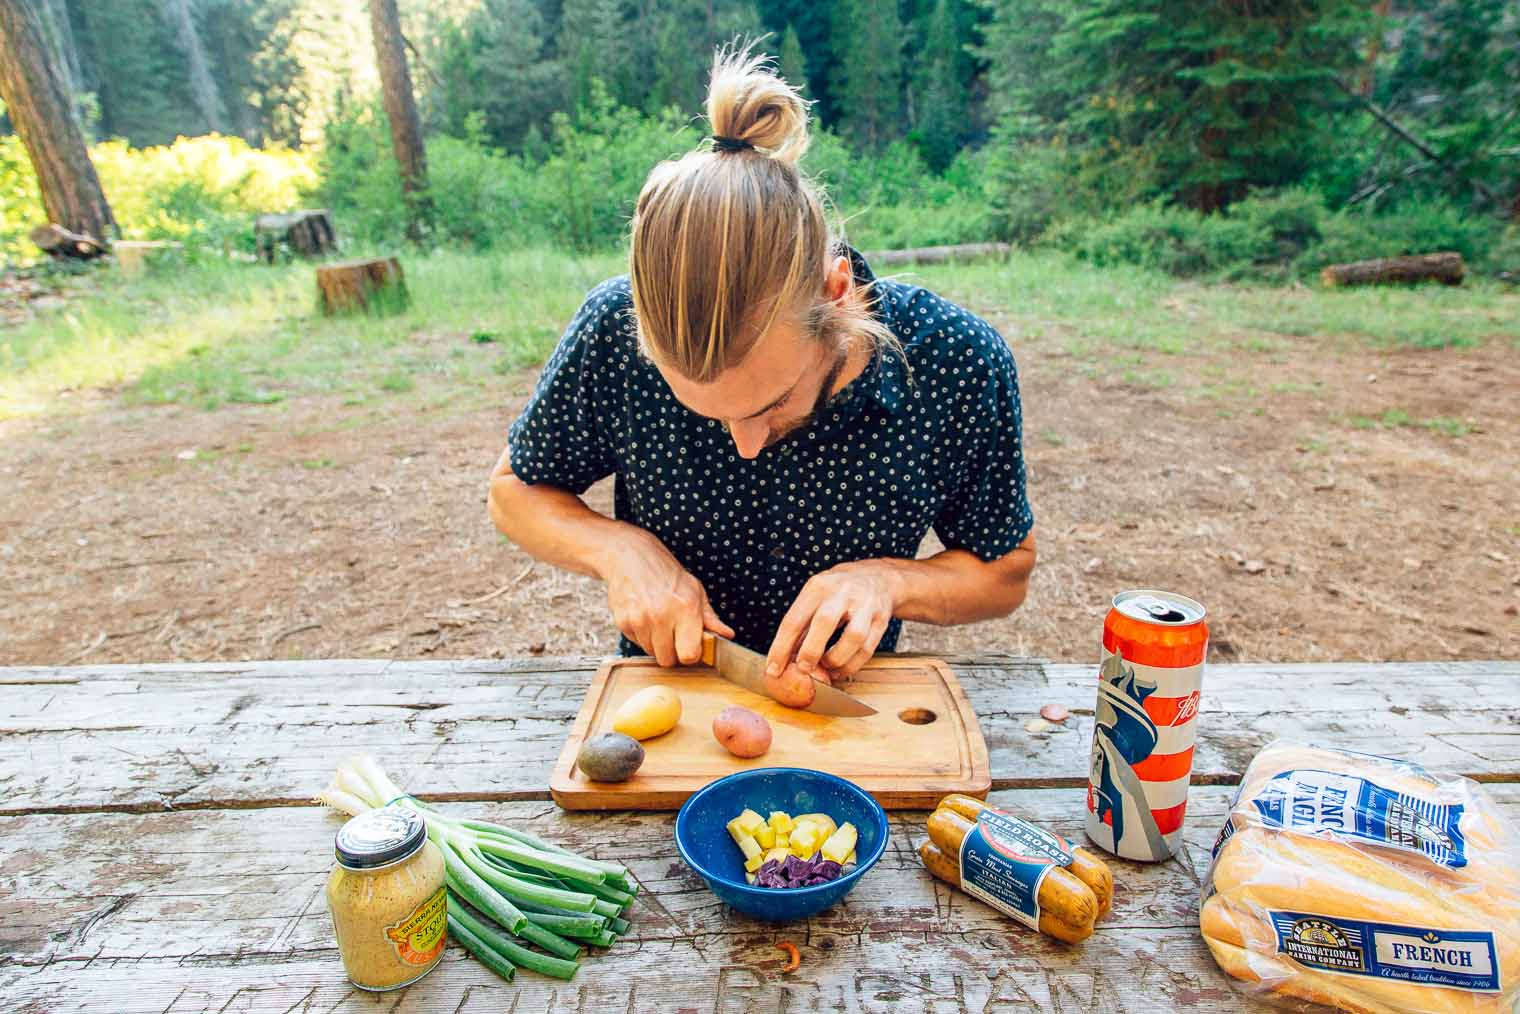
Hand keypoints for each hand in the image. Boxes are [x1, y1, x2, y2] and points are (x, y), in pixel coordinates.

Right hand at [600, 528, 732, 666]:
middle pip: (668, 660)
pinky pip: (636, 643)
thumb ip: (710, 617)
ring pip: (651, 653)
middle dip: (673, 652)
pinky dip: (642, 635)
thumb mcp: (695, 590)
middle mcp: (662, 615)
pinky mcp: (623, 622)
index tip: (691, 647)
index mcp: (686, 607)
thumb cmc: (666, 573)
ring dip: (656, 643)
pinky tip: (645, 616)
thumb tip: (727, 635)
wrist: (631, 556)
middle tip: (673, 634)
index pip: (689, 655)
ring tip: (658, 621)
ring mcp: (640, 619)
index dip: (691, 655)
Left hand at [765, 560, 898, 682]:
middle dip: (810, 651)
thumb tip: (784, 657)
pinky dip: (852, 664)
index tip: (773, 669)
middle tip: (802, 669)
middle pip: (824, 622)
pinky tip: (841, 669)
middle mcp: (842, 592)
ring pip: (853, 637)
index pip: (794, 619)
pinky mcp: (881, 620)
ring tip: (826, 668)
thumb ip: (802, 623)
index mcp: (818, 586)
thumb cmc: (838, 591)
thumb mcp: (816, 595)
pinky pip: (868, 648)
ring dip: (836, 659)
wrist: (878, 578)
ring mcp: (865, 605)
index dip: (781, 647)